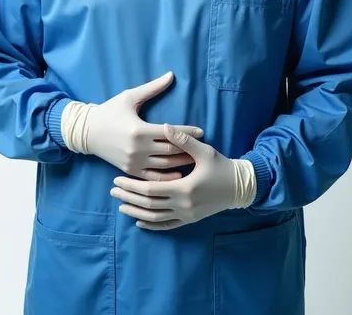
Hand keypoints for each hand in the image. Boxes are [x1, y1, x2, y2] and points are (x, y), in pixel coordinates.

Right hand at [62, 72, 203, 180]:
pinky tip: (179, 175)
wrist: (88, 132)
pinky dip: (167, 177)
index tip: (201, 131)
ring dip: (181, 163)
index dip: (188, 132)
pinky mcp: (130, 170)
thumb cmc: (110, 111)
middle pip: (171, 151)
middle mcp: (138, 148)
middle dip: (188, 149)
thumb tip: (171, 75)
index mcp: (140, 130)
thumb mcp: (130, 96)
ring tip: (195, 160)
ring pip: (164, 166)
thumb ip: (153, 88)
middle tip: (203, 147)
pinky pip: (152, 177)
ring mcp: (134, 162)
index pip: (170, 132)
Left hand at [110, 123, 254, 229]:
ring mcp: (186, 215)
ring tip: (121, 205)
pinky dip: (151, 224)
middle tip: (113, 190)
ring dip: (136, 211)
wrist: (239, 187)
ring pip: (155, 217)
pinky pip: (166, 225)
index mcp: (184, 188)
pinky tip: (140, 221)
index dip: (132, 185)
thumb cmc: (221, 166)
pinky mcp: (190, 219)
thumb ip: (183, 140)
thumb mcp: (203, 150)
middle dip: (129, 197)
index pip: (150, 189)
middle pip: (148, 205)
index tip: (117, 179)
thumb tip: (166, 126)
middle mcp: (183, 205)